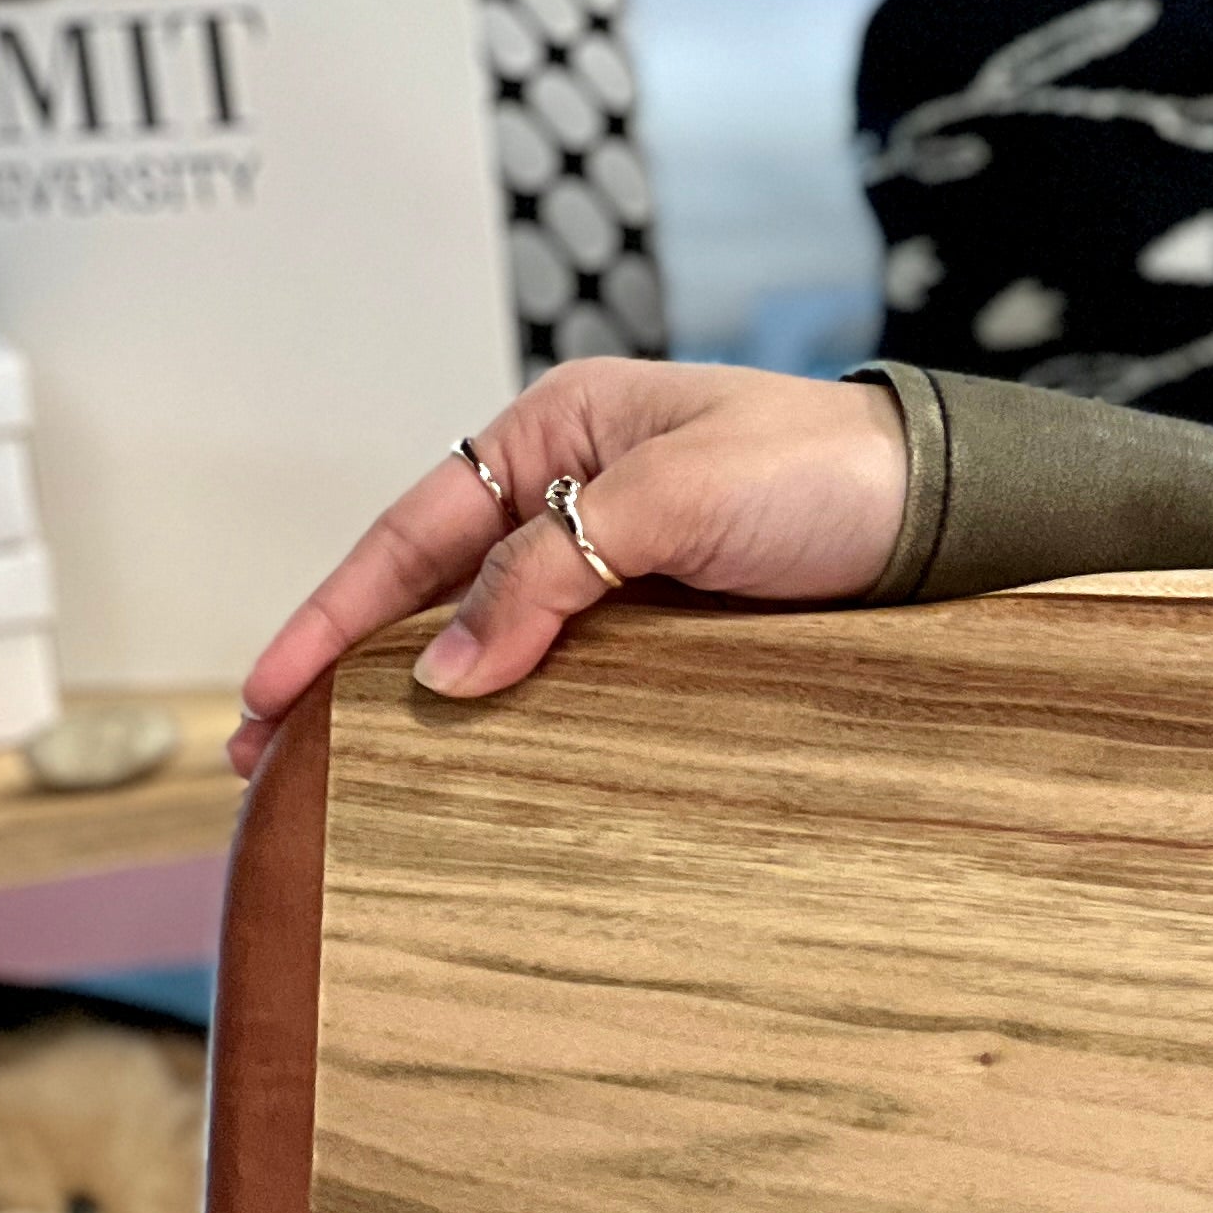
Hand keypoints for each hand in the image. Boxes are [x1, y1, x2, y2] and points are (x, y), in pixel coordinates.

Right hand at [229, 361, 911, 775]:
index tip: (265, 698)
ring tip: (341, 778)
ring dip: (414, 701)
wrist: (947, 513)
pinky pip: (560, 673)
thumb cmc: (825, 473)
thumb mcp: (677, 500)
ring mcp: (614, 565)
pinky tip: (464, 762)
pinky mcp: (664, 627)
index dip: (329, 619)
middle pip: (427, 590)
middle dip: (344, 671)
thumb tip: (445, 671)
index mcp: (554, 435)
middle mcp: (569, 495)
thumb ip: (556, 573)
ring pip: (486, 637)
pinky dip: (502, 714)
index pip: (408, 532)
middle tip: (267, 760)